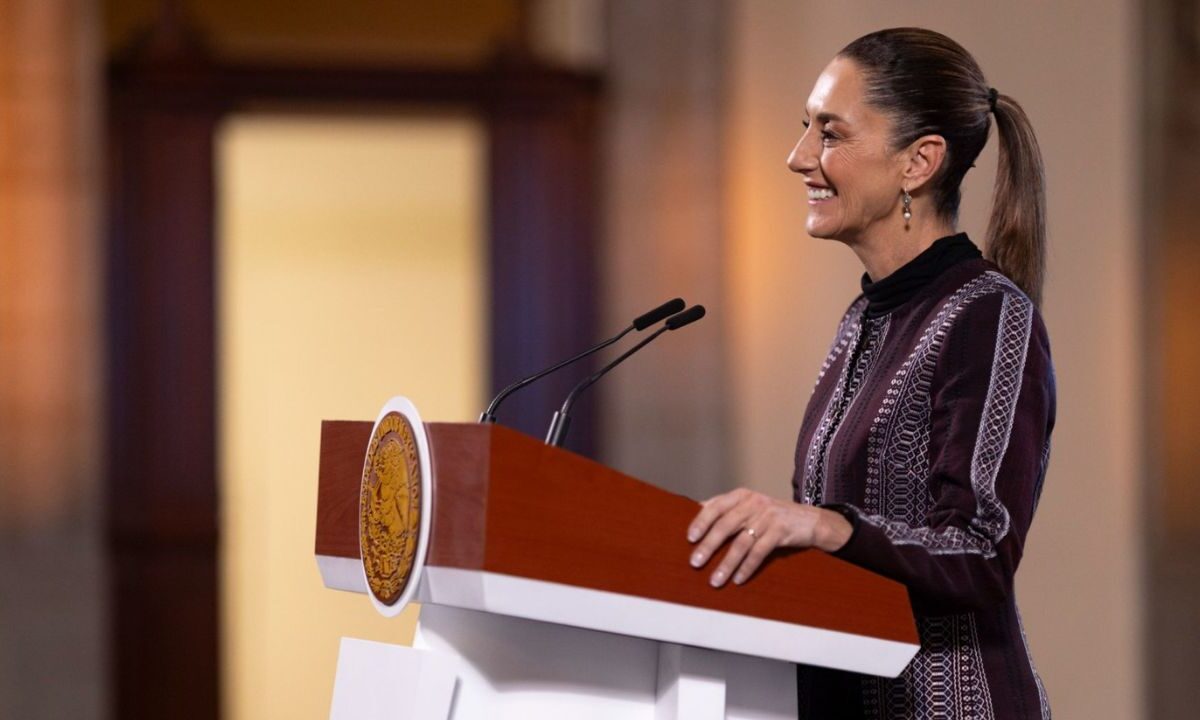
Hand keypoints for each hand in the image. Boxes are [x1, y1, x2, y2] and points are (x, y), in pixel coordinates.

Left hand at [686, 488, 852, 586]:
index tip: (689, 538)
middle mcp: (754, 503)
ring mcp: (768, 517)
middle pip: (726, 525)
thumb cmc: (774, 517)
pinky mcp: (781, 531)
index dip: (701, 521)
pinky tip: (738, 580)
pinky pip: (759, 552)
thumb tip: (698, 511)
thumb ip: (728, 509)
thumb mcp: (751, 506)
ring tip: (714, 580)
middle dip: (709, 545)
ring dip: (726, 564)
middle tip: (695, 562)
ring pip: (741, 542)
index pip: (716, 505)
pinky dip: (747, 567)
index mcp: (742, 495)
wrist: (811, 521)